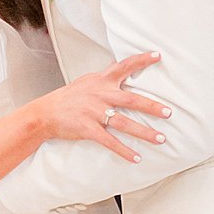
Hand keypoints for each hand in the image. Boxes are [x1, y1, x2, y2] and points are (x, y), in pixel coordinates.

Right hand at [36, 53, 169, 162]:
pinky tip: (136, 157)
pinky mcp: (87, 129)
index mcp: (101, 81)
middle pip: (130, 99)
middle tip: (168, 112)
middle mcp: (99, 94)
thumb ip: (106, 80)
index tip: (158, 56)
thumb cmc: (69, 98)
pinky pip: (109, 141)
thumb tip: (124, 73)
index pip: (123, 66)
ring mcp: (93, 112)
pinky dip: (124, 150)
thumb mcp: (87, 82)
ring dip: (144, 132)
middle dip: (151, 106)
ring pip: (124, 123)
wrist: (45, 113)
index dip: (141, 60)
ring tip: (160, 139)